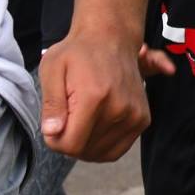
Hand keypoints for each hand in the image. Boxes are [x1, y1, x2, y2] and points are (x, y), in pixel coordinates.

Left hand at [39, 30, 154, 161]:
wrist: (111, 39)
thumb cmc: (76, 53)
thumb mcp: (52, 69)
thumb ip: (51, 104)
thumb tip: (52, 133)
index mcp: (95, 97)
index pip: (72, 144)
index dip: (55, 141)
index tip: (51, 126)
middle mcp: (120, 109)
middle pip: (86, 151)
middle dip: (69, 141)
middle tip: (63, 119)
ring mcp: (135, 116)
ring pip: (102, 154)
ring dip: (85, 145)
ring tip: (77, 121)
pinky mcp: (142, 120)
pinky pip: (117, 150)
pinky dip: (101, 145)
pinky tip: (90, 128)